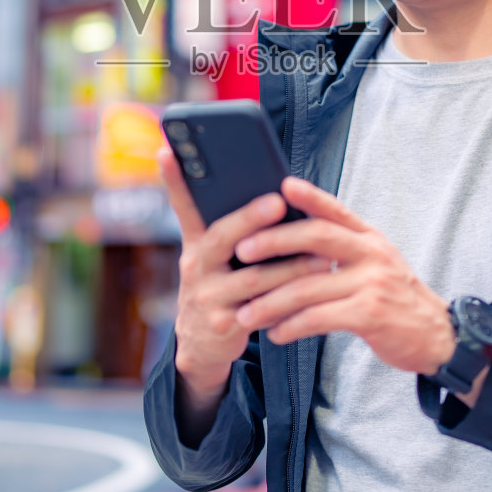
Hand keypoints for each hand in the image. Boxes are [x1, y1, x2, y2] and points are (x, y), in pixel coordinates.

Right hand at [160, 150, 332, 404]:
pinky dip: (292, 299)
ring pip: (252, 278)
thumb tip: (276, 194)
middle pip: (221, 237)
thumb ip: (234, 230)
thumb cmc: (222, 286)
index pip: (183, 204)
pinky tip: (316, 291)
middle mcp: (195, 266)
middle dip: (249, 217)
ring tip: (323, 255)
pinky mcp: (224, 324)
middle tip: (277, 201)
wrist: (202, 343)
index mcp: (196, 243)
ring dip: (291, 266)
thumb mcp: (215, 257)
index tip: (168, 148)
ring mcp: (208, 296)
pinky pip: (264, 309)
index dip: (173, 177)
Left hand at [231, 177, 457, 379]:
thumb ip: (346, 248)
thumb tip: (298, 235)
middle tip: (243, 250)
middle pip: (317, 236)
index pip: (336, 210)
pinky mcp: (370, 315)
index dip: (309, 196)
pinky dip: (292, 326)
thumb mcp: (377, 264)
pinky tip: (276, 333)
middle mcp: (373, 254)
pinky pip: (319, 317)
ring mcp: (372, 283)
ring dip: (272, 301)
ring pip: (309, 285)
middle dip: (275, 241)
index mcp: (371, 238)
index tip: (281, 185)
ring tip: (246, 313)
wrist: (437, 337)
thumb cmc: (396, 299)